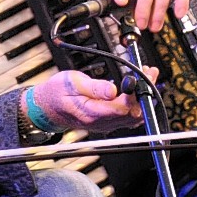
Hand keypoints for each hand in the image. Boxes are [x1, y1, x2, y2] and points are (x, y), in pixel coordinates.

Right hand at [30, 67, 159, 133]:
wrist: (46, 106)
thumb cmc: (56, 92)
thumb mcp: (70, 83)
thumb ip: (93, 87)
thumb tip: (113, 89)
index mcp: (92, 113)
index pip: (121, 107)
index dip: (135, 93)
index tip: (141, 76)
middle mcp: (102, 123)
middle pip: (133, 113)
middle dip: (145, 92)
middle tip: (150, 72)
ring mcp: (106, 124)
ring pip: (134, 116)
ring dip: (144, 97)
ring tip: (147, 76)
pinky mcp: (107, 122)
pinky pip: (128, 116)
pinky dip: (137, 102)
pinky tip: (138, 89)